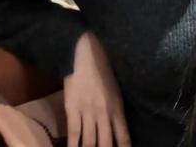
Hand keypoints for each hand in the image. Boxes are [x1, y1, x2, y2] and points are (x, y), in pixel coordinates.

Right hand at [64, 31, 130, 146]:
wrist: (84, 57)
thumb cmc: (102, 70)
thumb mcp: (115, 89)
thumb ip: (116, 109)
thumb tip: (117, 128)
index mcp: (117, 107)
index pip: (123, 135)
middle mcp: (104, 113)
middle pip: (106, 143)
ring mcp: (88, 112)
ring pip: (89, 142)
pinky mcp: (73, 109)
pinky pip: (74, 133)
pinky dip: (74, 146)